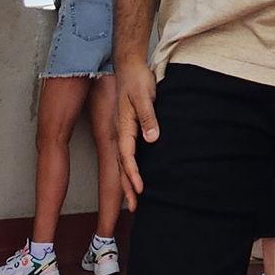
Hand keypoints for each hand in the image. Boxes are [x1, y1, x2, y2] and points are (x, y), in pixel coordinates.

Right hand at [114, 56, 159, 210]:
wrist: (130, 66)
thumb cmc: (138, 80)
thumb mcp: (145, 96)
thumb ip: (148, 117)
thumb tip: (152, 139)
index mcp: (124, 126)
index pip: (127, 155)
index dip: (133, 174)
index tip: (139, 189)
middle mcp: (121, 131)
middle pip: (122, 164)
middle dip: (127, 186)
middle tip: (133, 208)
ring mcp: (124, 130)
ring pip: (124, 160)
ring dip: (127, 180)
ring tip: (133, 199)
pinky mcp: (129, 127)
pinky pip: (128, 152)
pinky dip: (130, 167)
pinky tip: (135, 175)